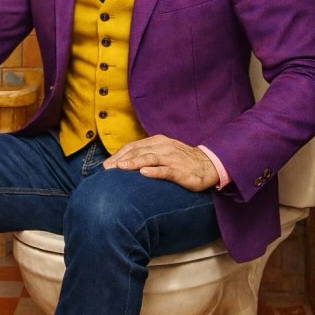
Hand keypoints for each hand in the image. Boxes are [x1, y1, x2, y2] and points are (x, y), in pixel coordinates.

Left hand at [103, 135, 218, 190]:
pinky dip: (154, 171)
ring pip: (149, 158)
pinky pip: (165, 170)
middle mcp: (163, 147)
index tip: (106, 165)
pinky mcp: (179, 170)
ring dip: (133, 162)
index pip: (133, 146)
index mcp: (157, 141)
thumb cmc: (181, 160)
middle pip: (137, 151)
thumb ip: (147, 153)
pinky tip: (144, 173)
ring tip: (120, 168)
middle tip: (107, 169)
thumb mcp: (163, 151)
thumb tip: (124, 161)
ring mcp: (171, 158)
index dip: (118, 155)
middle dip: (120, 160)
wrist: (208, 164)